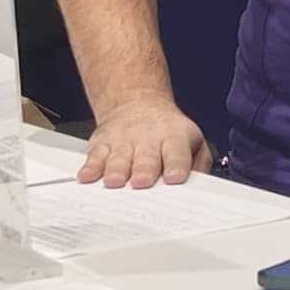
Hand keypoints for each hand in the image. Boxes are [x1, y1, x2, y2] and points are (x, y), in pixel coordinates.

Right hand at [78, 98, 211, 187]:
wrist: (137, 102)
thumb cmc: (167, 131)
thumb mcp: (193, 140)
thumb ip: (199, 163)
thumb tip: (201, 187)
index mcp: (174, 138)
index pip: (177, 153)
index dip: (176, 165)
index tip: (175, 177)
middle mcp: (148, 139)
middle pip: (146, 157)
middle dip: (144, 170)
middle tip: (142, 181)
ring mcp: (123, 141)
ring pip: (119, 158)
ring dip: (116, 170)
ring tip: (115, 181)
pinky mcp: (102, 143)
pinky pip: (95, 156)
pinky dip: (90, 168)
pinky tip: (87, 176)